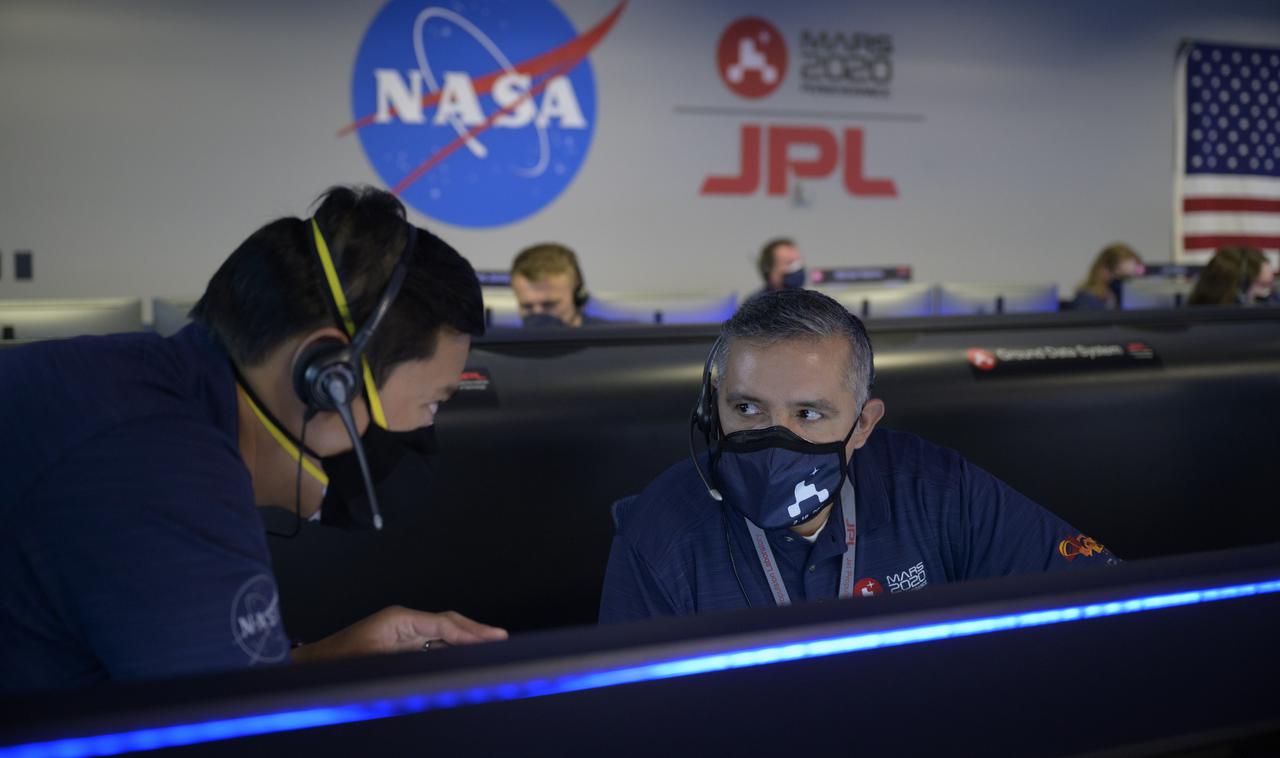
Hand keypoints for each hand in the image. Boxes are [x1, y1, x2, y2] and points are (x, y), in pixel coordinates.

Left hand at [292, 606, 506, 662]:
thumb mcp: (376, 665)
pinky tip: (466, 659)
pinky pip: (433, 646)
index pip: (445, 625)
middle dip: (476, 633)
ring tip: (492, 648)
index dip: (472, 633)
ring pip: (443, 636)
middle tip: (502, 640)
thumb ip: (413, 663)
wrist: (308, 671)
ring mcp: (402, 635)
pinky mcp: (399, 647)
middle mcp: (404, 623)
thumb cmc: (334, 666)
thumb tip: (446, 659)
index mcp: (399, 620)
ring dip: (466, 643)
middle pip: (449, 625)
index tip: (496, 638)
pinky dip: (452, 651)